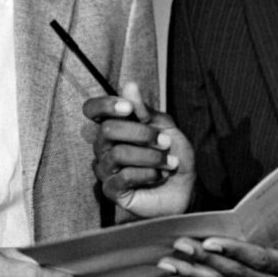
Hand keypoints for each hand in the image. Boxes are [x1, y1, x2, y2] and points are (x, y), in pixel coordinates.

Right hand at [82, 81, 195, 218]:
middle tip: (165, 141)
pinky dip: (148, 174)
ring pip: (118, 154)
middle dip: (142, 133)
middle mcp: (104, 146)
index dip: (105, 105)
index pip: (92, 110)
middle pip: (107, 130)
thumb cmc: (172, 154)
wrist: (185, 186)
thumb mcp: (164, 126)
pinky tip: (159, 176)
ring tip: (169, 162)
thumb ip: (144, 110)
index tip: (128, 108)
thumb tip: (129, 85)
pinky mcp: (112, 191)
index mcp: (114, 126)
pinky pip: (123, 177)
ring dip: (151, 156)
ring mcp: (106, 169)